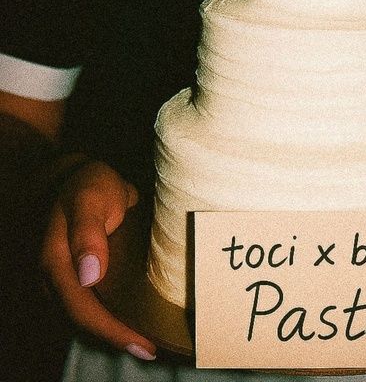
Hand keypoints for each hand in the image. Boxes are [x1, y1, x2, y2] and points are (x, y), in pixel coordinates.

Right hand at [41, 160, 156, 359]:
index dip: (110, 330)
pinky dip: (113, 314)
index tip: (141, 342)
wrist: (85, 176)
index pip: (81, 308)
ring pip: (87, 314)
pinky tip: (135, 318)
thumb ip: (87, 233)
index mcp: (55, 262)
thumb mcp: (90, 199)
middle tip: (151, 349)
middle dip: (117, 337)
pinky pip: (93, 301)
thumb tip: (88, 275)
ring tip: (147, 340)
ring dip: (114, 330)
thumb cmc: (90, 185)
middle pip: (84, 319)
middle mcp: (56, 276)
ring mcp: (66, 277)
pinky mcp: (79, 274)